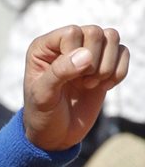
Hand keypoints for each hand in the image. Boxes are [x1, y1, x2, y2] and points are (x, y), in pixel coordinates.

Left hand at [21, 24, 128, 150]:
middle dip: (94, 62)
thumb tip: (86, 55)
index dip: (76, 55)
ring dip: (107, 66)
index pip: (73, 32)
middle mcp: (65, 45)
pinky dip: (119, 72)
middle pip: (96, 32)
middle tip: (82, 83)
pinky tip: (103, 87)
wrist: (56, 133)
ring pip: (112, 37)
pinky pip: (124, 52)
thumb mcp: (43, 95)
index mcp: (44, 47)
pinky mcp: (104, 64)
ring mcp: (86, 53)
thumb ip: (59, 72)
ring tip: (90, 84)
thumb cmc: (42, 113)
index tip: (67, 79)